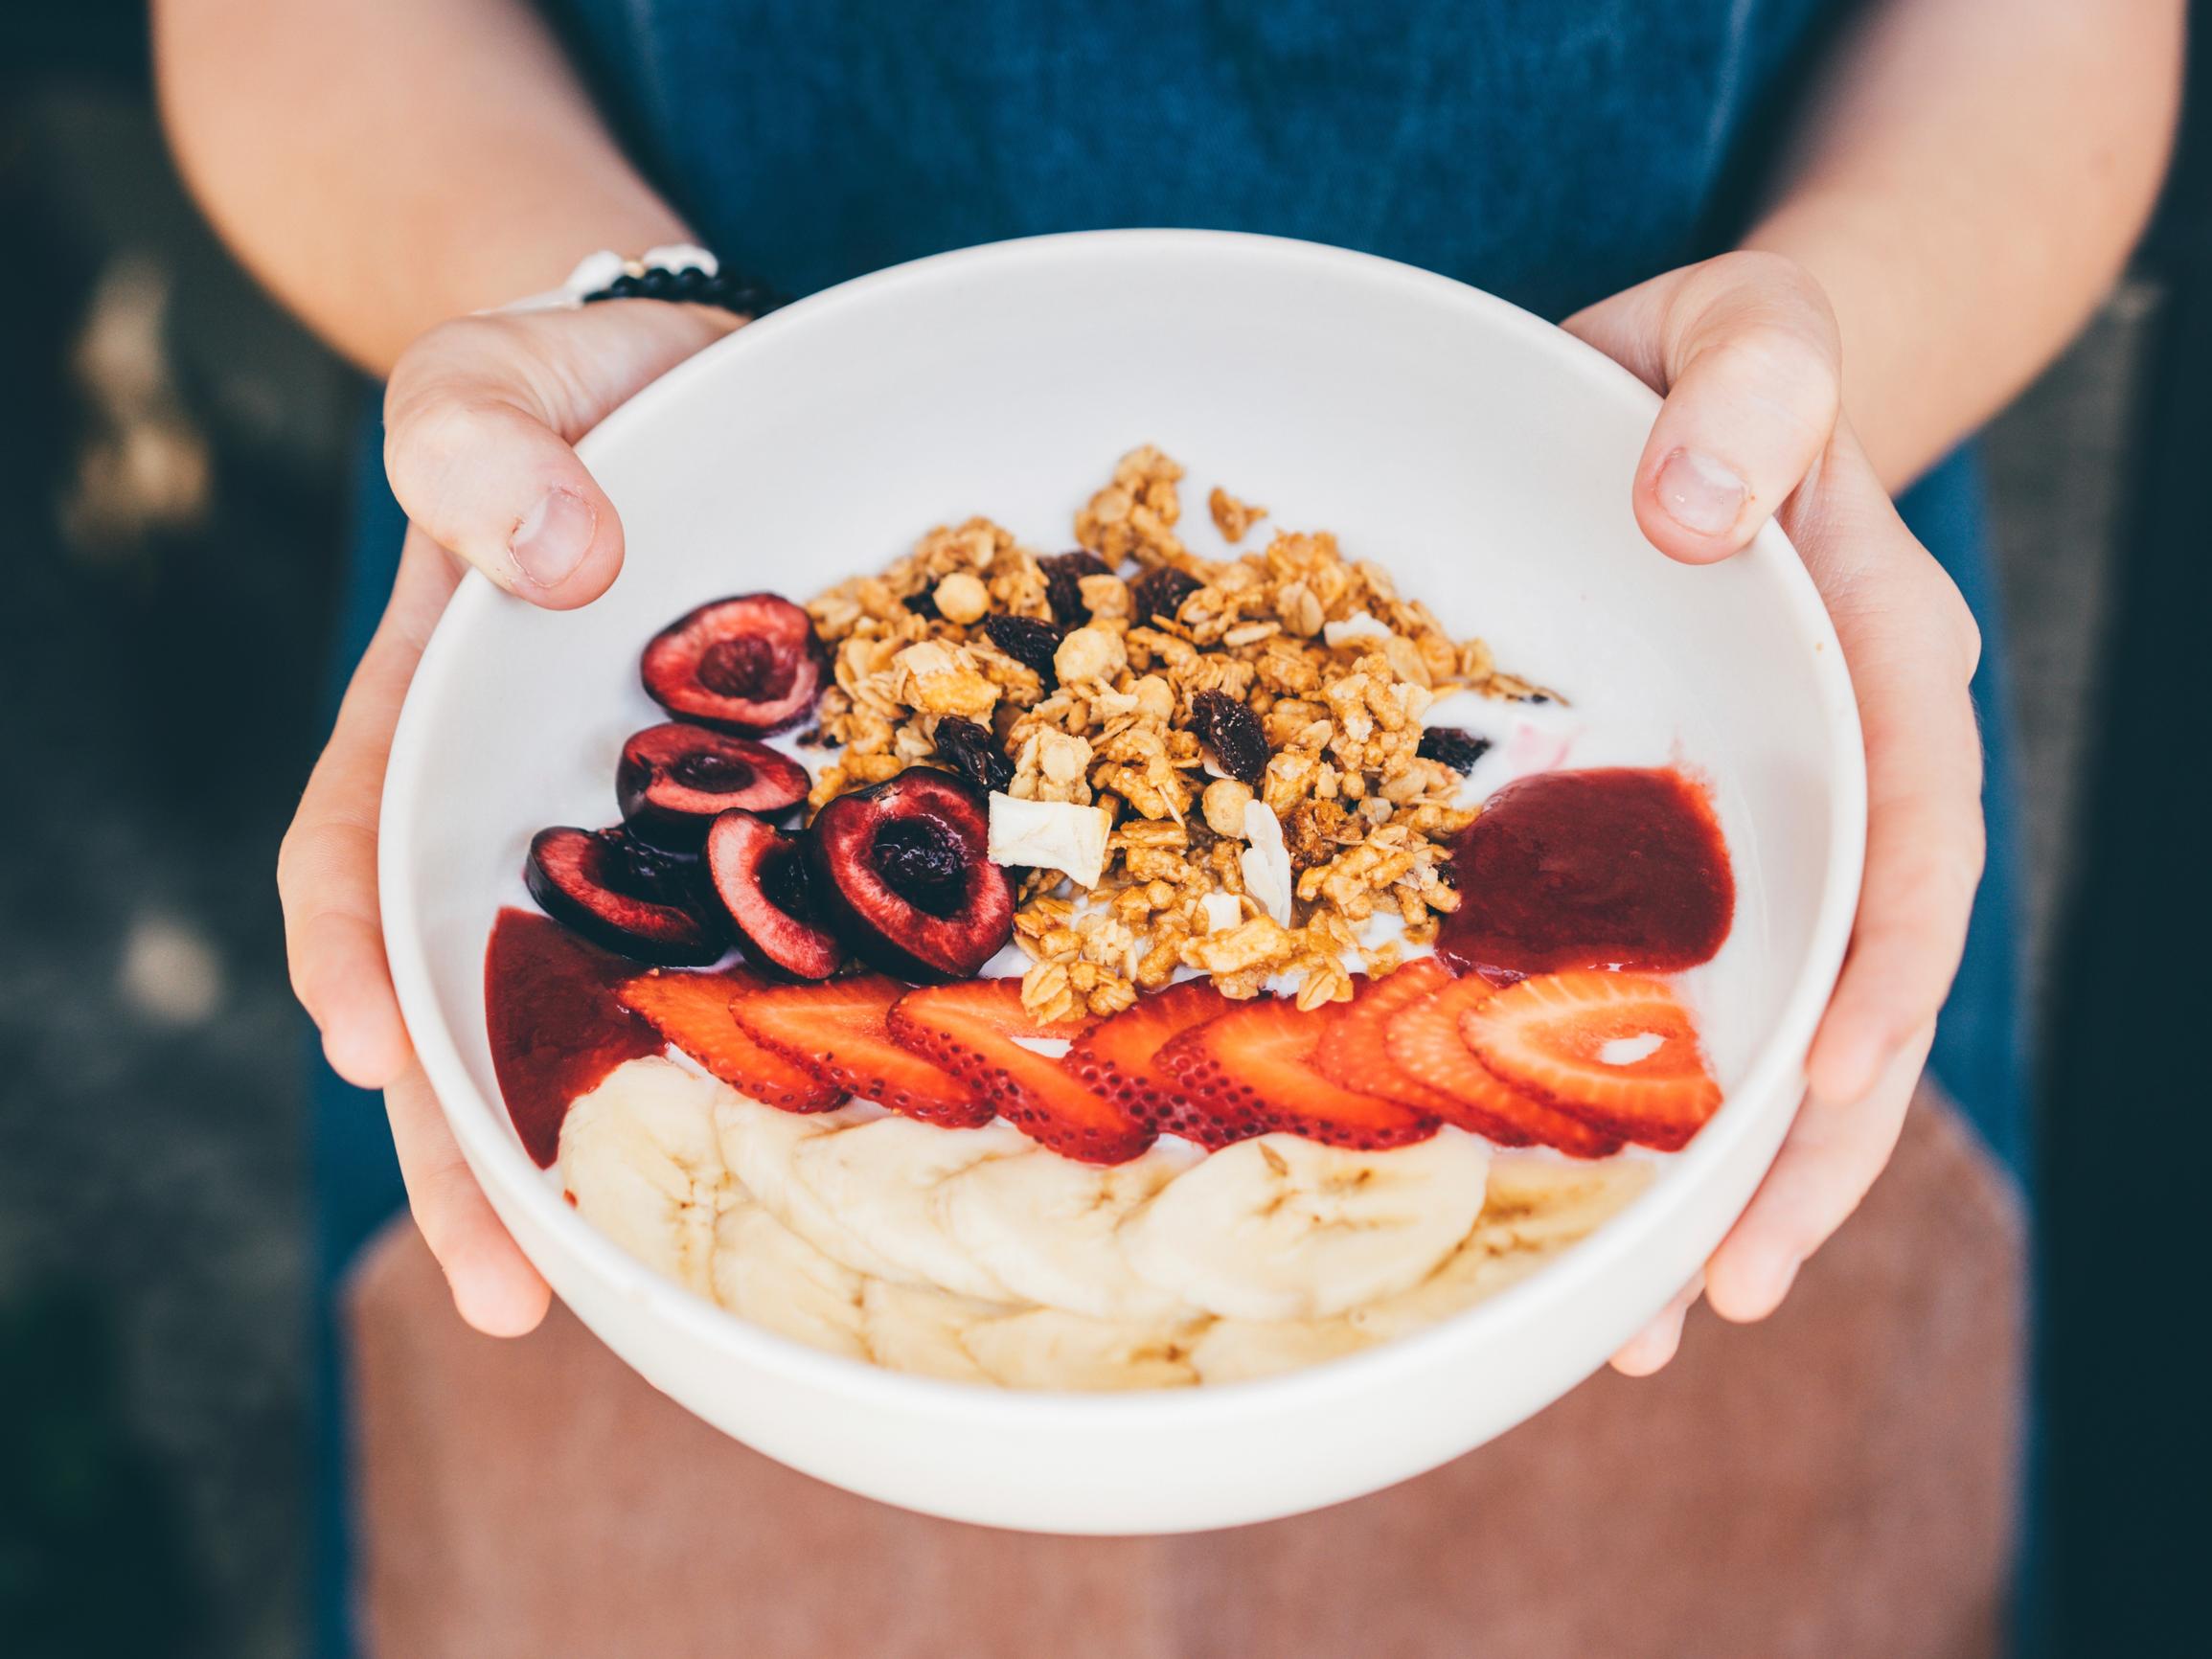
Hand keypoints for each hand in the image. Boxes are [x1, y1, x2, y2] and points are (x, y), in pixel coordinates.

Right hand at [279, 300, 740, 1334]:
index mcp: (433, 725)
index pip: (360, 859)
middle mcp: (536, 816)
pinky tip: (829, 1148)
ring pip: (629, 1013)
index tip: (379, 1059)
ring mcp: (665, 843)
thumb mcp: (495, 380)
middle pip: (482, 1001)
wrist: (717, 386)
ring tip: (652, 1296)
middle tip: (511, 1296)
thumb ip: (476, 440)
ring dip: (627, 1152)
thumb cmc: (584, 395)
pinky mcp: (785, 839)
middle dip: (479, 1152)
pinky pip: (780, 956)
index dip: (357, 965)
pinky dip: (780, 1051)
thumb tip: (550, 564)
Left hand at [1563, 252, 1985, 1375]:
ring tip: (1650, 1323)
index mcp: (1884, 661)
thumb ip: (1748, 396)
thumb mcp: (1742, 334)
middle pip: (1861, 983)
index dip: (1884, 971)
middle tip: (1720, 1292)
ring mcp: (1777, 823)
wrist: (1690, 399)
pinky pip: (1693, 989)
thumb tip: (1704, 520)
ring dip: (1728, 1177)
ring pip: (1781, 1024)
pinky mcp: (1692, 847)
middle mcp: (1851, 769)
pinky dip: (1656, 1100)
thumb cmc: (1716, 367)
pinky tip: (1591, 1207)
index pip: (1916, 836)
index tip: (1824, 1094)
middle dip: (1805, 1148)